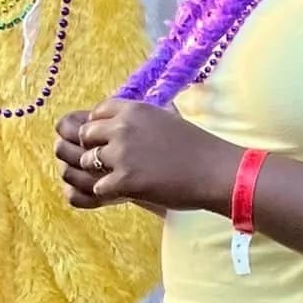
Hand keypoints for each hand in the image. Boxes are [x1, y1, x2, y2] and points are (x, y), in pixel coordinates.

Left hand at [56, 101, 238, 215]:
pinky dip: (109, 192)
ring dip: (100, 172)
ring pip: (87, 162)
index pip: (97, 112)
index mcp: (134, 110)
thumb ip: (142, 119)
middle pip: (86, 135)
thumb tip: (126, 120)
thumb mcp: (167, 119)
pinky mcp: (124, 180)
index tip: (109, 140)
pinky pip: (98, 187)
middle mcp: (123, 127)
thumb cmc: (197, 148)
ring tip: (121, 178)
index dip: (99, 127)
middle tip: (111, 162)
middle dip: (94, 149)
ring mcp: (122, 154)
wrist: (215, 171)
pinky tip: (127, 191)